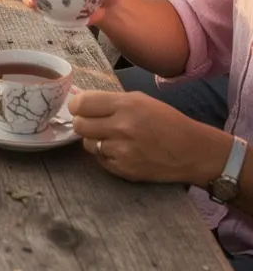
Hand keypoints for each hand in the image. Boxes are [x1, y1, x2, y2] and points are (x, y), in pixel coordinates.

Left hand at [68, 89, 227, 184]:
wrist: (193, 151)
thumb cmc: (166, 121)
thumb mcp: (139, 100)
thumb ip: (109, 101)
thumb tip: (80, 101)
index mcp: (125, 105)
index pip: (81, 103)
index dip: (77, 106)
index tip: (81, 108)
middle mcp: (121, 127)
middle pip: (79, 125)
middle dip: (83, 122)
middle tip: (94, 123)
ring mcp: (122, 151)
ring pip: (87, 144)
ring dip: (94, 140)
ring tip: (112, 137)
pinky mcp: (124, 170)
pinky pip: (100, 160)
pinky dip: (105, 155)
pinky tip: (120, 150)